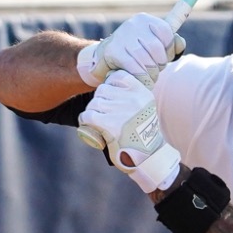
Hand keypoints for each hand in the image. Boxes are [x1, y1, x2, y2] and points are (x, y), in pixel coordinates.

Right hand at [76, 13, 186, 85]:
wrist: (106, 58)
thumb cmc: (138, 52)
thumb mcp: (155, 43)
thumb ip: (172, 43)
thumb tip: (179, 45)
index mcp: (144, 19)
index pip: (166, 31)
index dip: (169, 49)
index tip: (165, 57)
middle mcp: (132, 25)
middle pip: (156, 48)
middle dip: (160, 63)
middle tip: (157, 69)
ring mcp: (121, 37)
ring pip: (145, 60)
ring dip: (151, 73)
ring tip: (150, 77)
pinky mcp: (113, 52)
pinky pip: (134, 68)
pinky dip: (142, 77)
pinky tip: (142, 80)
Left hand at [79, 72, 183, 192]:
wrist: (147, 155)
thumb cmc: (141, 132)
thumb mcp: (143, 107)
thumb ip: (130, 94)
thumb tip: (108, 81)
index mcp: (141, 92)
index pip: (118, 77)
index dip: (110, 86)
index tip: (111, 97)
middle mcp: (132, 99)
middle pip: (103, 90)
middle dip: (100, 100)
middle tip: (103, 113)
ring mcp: (121, 111)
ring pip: (95, 102)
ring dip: (92, 111)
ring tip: (98, 120)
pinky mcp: (109, 124)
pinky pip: (88, 115)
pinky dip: (85, 120)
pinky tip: (88, 124)